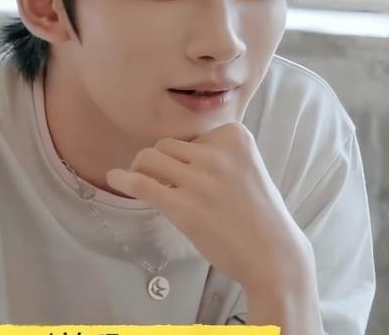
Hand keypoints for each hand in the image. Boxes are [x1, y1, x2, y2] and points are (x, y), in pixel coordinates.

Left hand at [106, 122, 315, 297]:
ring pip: (149, 158)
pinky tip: (115, 179)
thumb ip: (217, 154)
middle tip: (164, 183)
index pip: (192, 135)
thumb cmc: (258, 215)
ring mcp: (200, 179)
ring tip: (149, 186)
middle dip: (161, 163)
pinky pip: (141, 183)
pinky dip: (123, 179)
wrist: (273, 254)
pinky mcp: (184, 206)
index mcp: (236, 137)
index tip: (195, 176)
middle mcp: (217, 153)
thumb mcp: (246, 168)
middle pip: (166, 144)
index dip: (186, 156)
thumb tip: (169, 152)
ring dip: (144, 171)